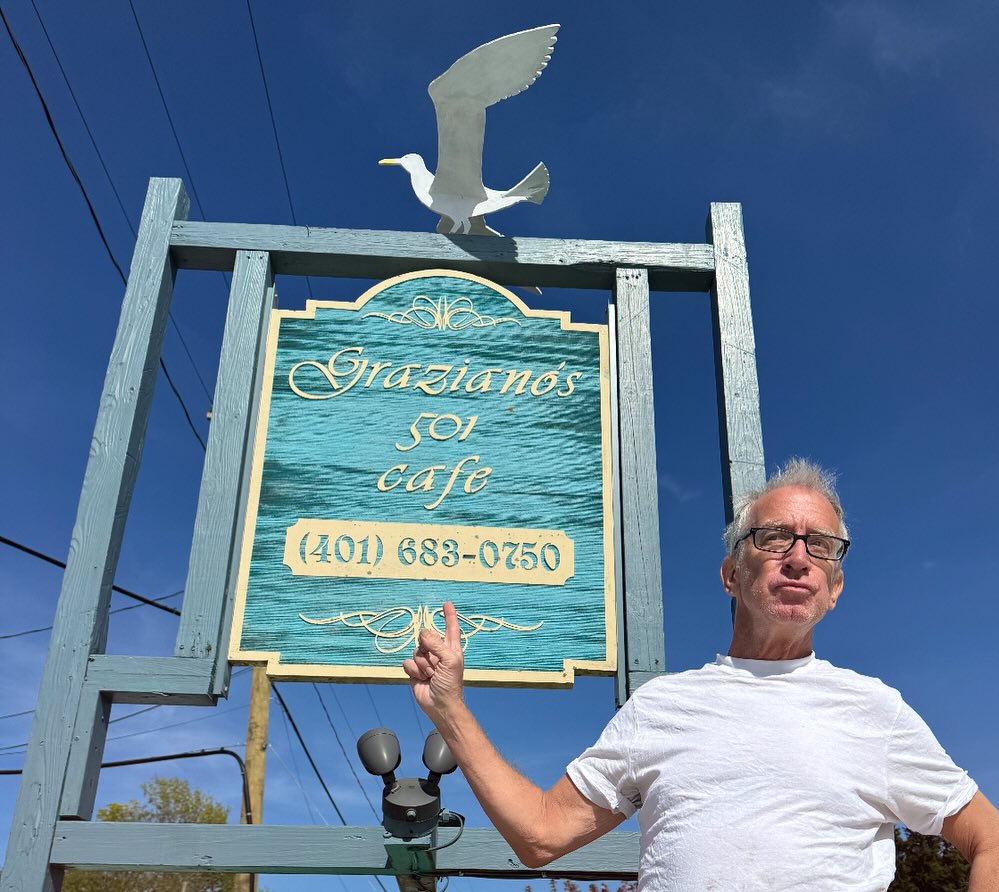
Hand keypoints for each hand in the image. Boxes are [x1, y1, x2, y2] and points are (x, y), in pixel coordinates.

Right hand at [403, 602, 464, 725]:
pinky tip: (422, 679)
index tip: (447, 604)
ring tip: (430, 674)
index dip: (449, 615)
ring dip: (422, 664)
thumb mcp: (449, 660)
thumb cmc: (450, 683)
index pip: (450, 627)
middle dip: (427, 648)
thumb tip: (423, 633)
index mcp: (451, 647)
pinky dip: (414, 671)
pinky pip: (407, 662)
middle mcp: (438, 651)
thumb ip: (437, 644)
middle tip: (435, 663)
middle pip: (426, 637)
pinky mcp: (414, 670)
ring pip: (415, 650)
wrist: (439, 704)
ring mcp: (425, 660)